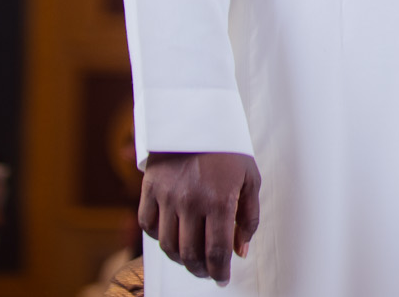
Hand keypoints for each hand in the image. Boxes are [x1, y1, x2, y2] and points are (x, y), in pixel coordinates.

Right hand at [139, 152, 260, 284]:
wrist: (196, 118)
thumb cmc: (227, 149)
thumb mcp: (250, 178)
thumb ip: (248, 218)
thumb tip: (241, 251)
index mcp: (219, 200)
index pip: (217, 252)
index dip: (220, 272)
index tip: (222, 278)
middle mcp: (191, 202)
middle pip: (190, 255)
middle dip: (201, 270)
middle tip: (208, 271)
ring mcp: (167, 197)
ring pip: (168, 246)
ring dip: (181, 259)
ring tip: (192, 257)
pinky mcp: (149, 190)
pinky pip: (148, 227)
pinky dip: (159, 238)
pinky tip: (173, 235)